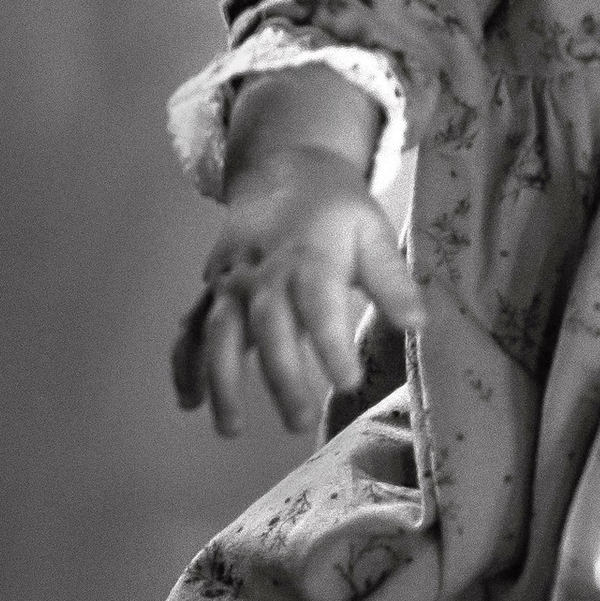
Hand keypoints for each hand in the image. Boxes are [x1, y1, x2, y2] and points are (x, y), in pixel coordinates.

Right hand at [174, 138, 425, 437]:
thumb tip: (416, 324)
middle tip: (300, 421)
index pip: (320, 304)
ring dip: (222, 381)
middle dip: (281, 376)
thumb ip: (392, 280)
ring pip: (220, 333)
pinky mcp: (212, 292)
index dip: (331, 345)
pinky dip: (183, 364)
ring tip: (232, 430)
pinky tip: (188, 403)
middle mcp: (265, 273)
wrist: (282, 170)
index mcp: (310, 258)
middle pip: (269, 328)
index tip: (348, 383)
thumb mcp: (372, 231)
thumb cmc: (336, 211)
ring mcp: (232, 284)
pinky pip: (190, 327)